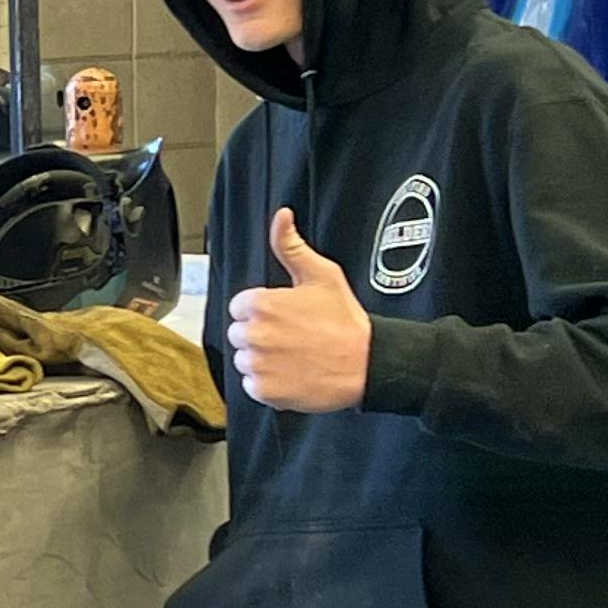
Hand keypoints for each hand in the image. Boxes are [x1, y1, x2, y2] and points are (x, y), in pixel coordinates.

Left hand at [225, 208, 369, 412]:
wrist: (367, 364)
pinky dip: (268, 384)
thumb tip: (281, 217)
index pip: (240, 307)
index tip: (285, 317)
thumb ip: (291, 246)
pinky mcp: (265, 391)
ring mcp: (259, 364)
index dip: (262, 311)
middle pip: (239, 334)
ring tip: (294, 356)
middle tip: (292, 337)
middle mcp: (254, 334)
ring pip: (244, 360)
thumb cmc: (345, 321)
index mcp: (262, 304)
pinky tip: (292, 374)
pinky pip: (252, 386)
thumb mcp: (322, 275)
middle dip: (260, 334)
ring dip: (263, 360)